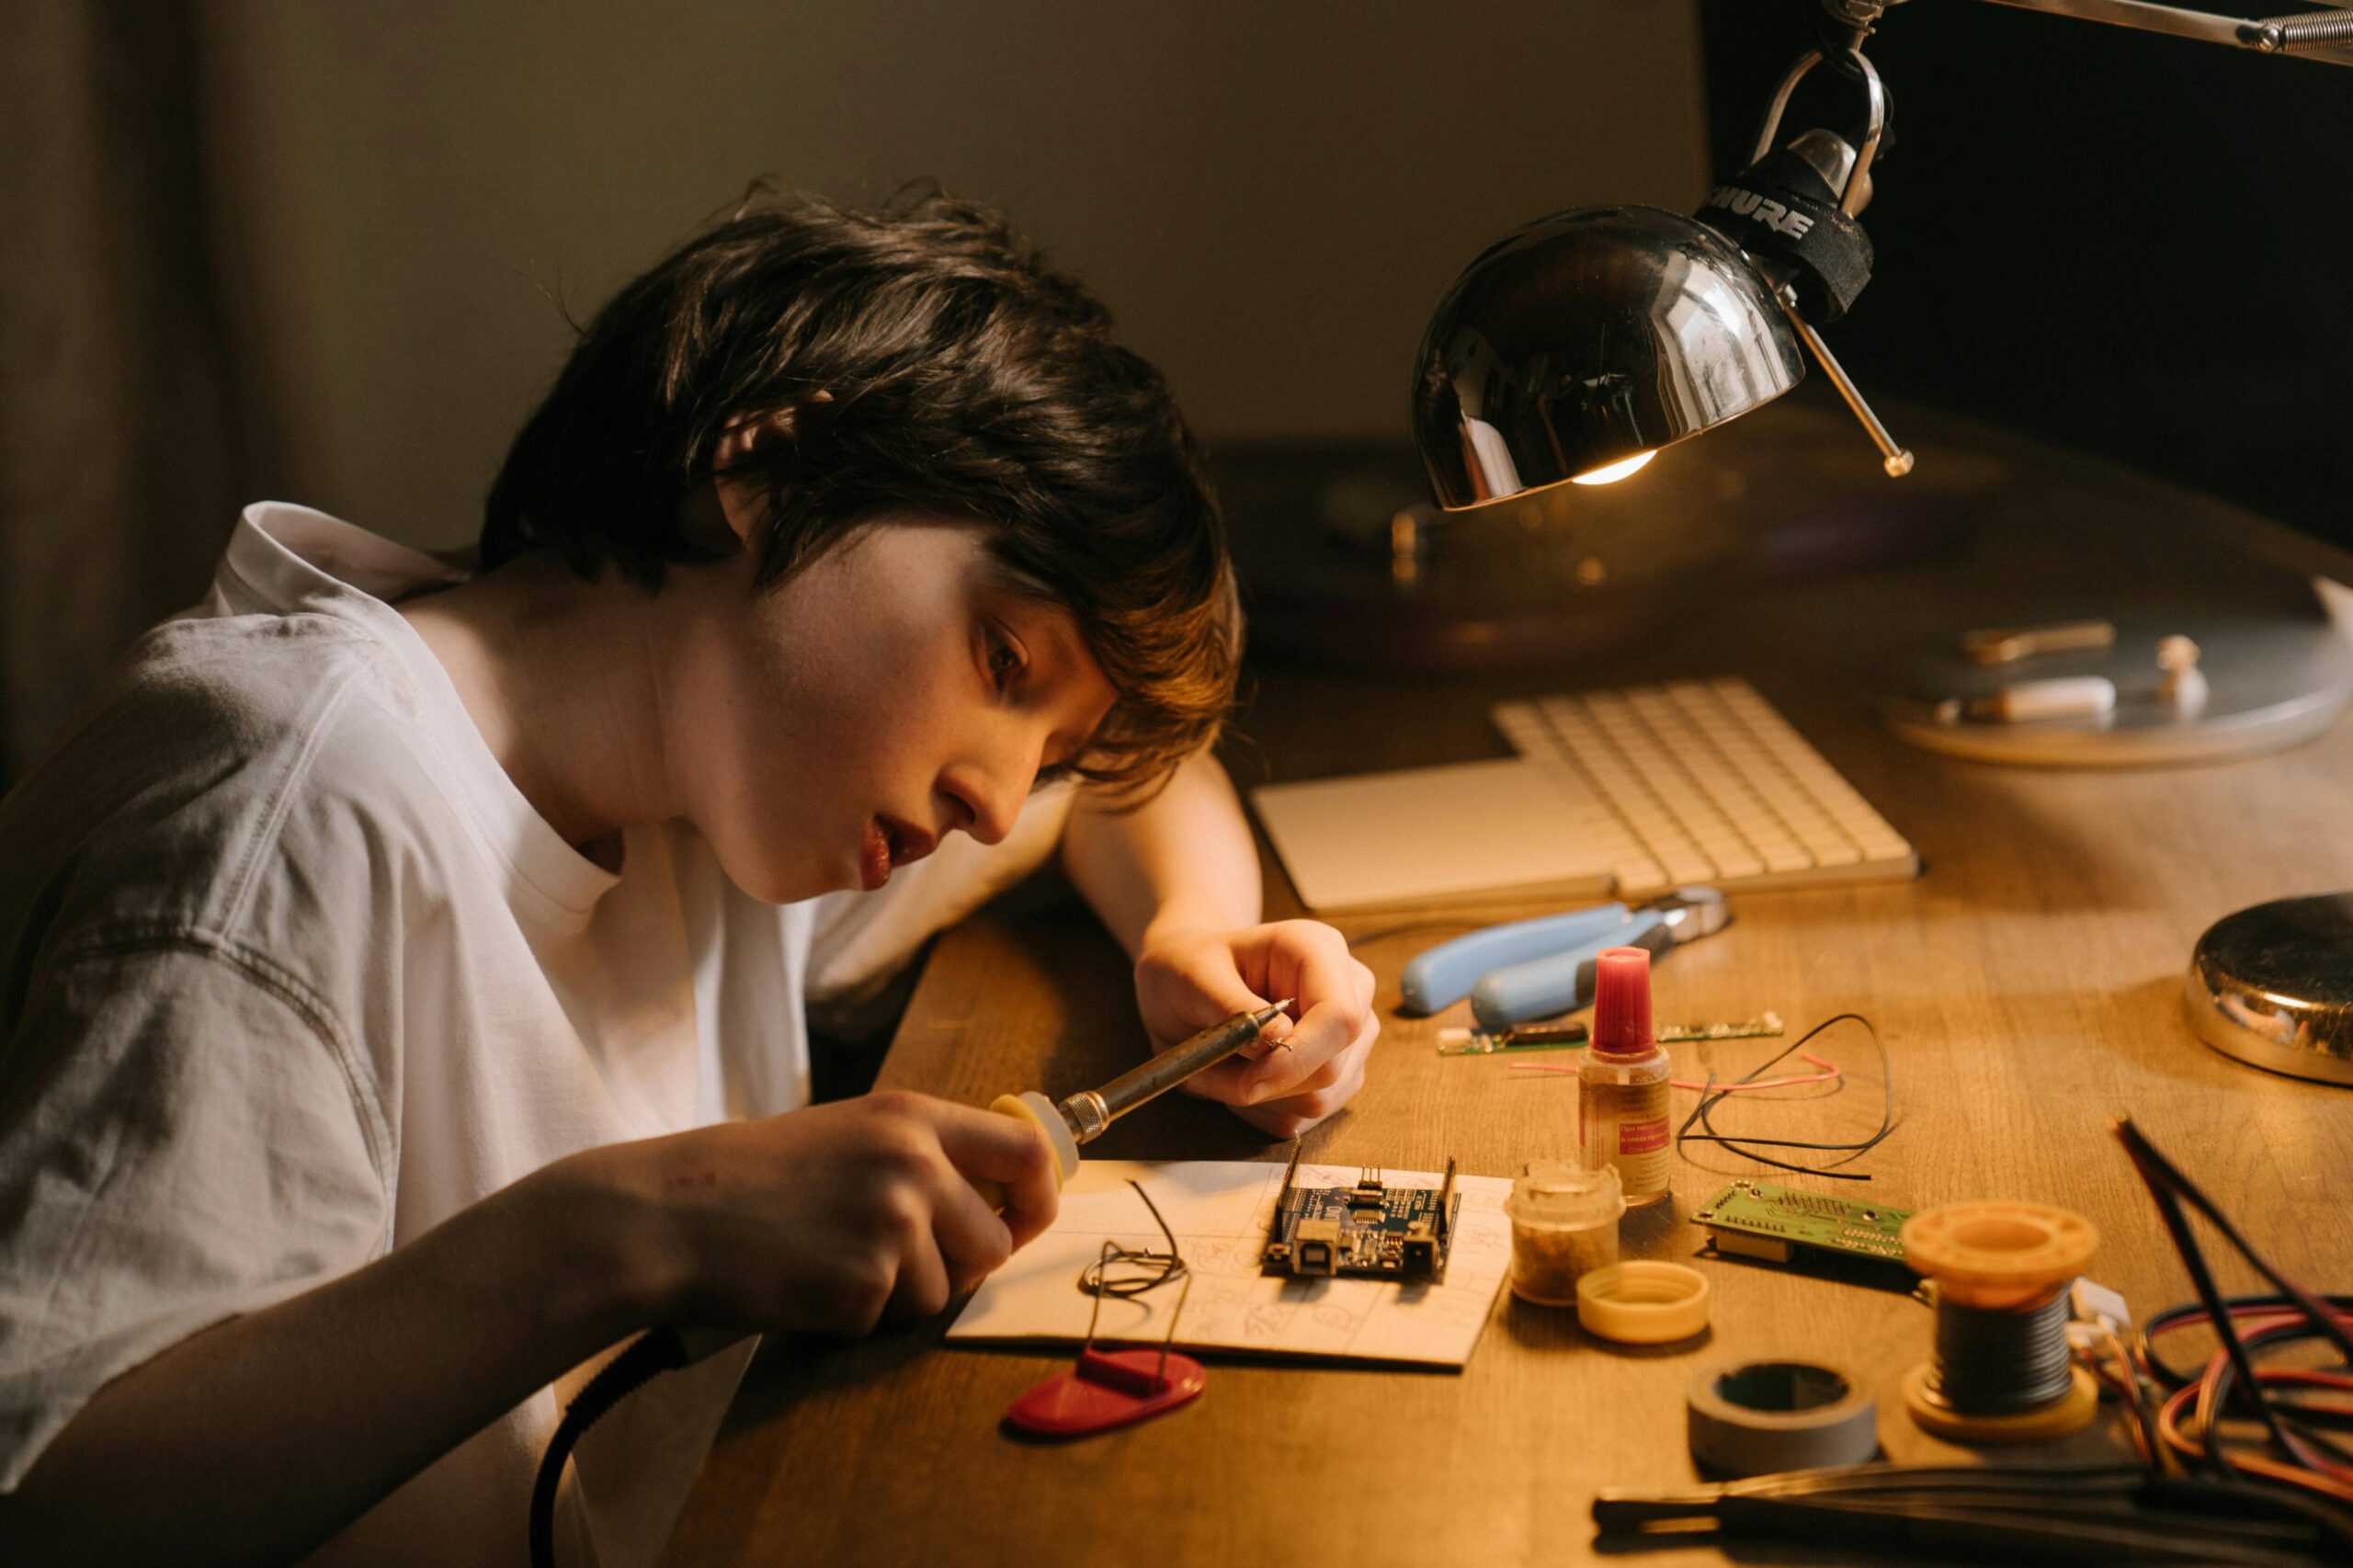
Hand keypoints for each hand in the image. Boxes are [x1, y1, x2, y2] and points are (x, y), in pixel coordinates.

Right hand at [559, 1091, 1060, 1336]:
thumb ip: (919, 1156)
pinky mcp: (866, 1283)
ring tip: (829, 1261)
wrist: (669, 1214)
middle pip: (995, 1241)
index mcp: (912, 1118)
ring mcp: (893, 1224)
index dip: (1039, 1193)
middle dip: (961, 1266)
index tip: (1025, 1218)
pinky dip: (852, 1316)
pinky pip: (888, 1320)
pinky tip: (804, 1283)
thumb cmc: (749, 1178)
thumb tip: (990, 1204)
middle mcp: (914, 1164)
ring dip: (898, 1295)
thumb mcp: (846, 1134)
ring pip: (943, 1291)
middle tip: (901, 1264)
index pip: (1026, 1149)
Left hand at [1133, 919, 1377, 1138]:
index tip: (1247, 1080)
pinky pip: (1304, 1118)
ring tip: (1216, 1068)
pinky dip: (1261, 1111)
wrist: (1190, 980)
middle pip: (1332, 1067)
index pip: (1340, 1017)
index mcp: (1319, 951)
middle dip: (1266, 1084)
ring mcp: (1350, 1038)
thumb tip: (1278, 1041)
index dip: (1298, 1058)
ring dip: (1258, 1100)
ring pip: (1319, 1100)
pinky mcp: (1337, 1075)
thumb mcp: (1193, 977)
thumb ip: (1233, 1005)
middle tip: (1207, 1071)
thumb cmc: (1190, 967)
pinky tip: (1236, 1079)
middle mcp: (1349, 992)